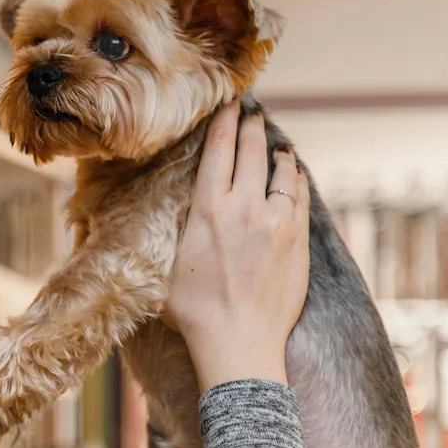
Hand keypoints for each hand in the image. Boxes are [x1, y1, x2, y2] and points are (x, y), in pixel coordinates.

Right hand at [163, 101, 309, 386]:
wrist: (239, 344)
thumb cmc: (194, 315)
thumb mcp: (163, 271)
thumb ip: (167, 239)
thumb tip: (147, 229)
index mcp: (208, 210)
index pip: (218, 151)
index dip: (223, 122)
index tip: (228, 103)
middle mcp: (245, 208)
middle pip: (251, 152)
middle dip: (251, 126)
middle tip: (251, 111)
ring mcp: (276, 223)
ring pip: (282, 172)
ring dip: (278, 153)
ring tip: (276, 145)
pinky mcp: (298, 241)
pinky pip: (300, 198)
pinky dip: (297, 180)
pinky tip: (294, 175)